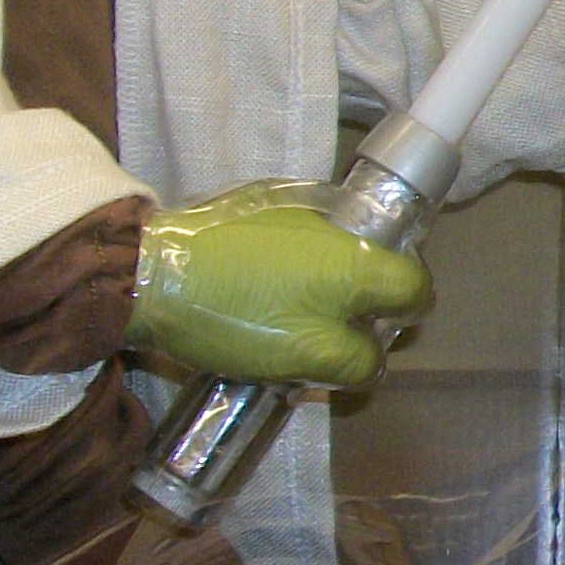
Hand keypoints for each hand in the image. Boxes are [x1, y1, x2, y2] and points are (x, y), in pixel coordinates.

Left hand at [130, 183, 430, 387]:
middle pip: (375, 268)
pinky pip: (295, 237)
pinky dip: (287, 262)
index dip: (404, 316)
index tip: (371, 337)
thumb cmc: (235, 318)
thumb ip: (356, 362)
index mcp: (359, 264)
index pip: (417, 286)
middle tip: (324, 334)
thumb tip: (374, 357)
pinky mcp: (259, 202)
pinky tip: (252, 285)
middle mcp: (340, 225)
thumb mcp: (304, 359)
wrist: (147, 272)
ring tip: (281, 313)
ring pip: (334, 252)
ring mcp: (298, 207)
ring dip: (322, 282)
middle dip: (360, 302)